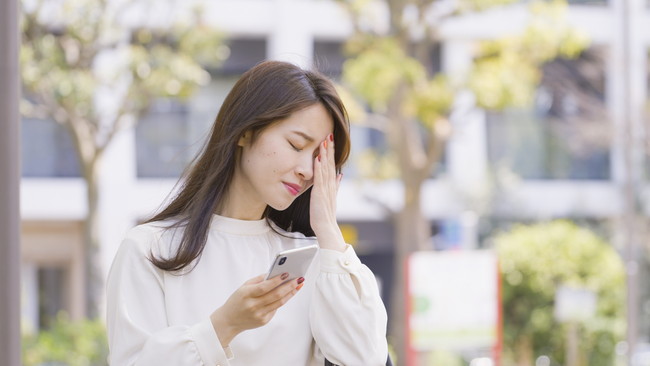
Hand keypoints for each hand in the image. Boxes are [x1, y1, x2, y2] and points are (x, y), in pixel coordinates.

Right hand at [210, 273, 303, 346]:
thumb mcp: (243, 287)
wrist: (228, 321)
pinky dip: (282, 300)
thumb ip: (258, 280)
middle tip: (299, 279)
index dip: (276, 280)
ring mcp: (259, 315)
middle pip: (275, 295)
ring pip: (279, 303)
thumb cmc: (237, 301)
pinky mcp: (263, 321)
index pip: (264, 287)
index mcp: (246, 294)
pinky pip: (275, 309)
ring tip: (298, 285)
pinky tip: (289, 293)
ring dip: (291, 293)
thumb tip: (274, 273)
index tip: (287, 273)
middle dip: (289, 286)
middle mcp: (253, 306)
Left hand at [310, 134, 345, 251]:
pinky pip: (319, 177)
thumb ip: (336, 185)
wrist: (326, 227)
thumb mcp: (331, 196)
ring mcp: (325, 188)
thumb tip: (340, 175)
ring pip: (326, 167)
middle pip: (330, 163)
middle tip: (330, 135)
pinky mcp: (319, 193)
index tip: (330, 141)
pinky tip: (318, 157)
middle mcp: (330, 184)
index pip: (332, 165)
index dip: (331, 152)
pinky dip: (319, 167)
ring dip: (325, 154)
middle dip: (330, 149)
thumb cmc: (326, 214)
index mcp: (332, 184)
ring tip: (325, 141)